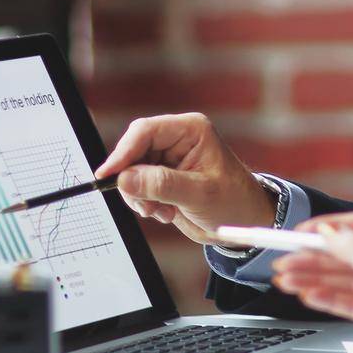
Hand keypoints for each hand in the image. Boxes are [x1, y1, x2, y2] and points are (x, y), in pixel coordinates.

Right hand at [94, 113, 274, 245]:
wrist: (243, 221)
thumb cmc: (234, 200)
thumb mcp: (200, 193)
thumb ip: (162, 184)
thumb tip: (127, 178)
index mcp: (191, 130)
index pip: (145, 131)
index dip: (123, 152)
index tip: (108, 174)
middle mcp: (176, 140)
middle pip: (133, 152)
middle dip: (134, 181)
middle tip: (145, 205)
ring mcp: (168, 160)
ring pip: (131, 172)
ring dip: (140, 197)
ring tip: (162, 211)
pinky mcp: (163, 178)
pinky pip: (138, 187)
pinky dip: (145, 204)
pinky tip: (166, 212)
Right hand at [271, 213, 352, 352]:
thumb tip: (331, 231)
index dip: (331, 228)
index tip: (304, 232)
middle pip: (347, 256)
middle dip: (314, 258)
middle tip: (285, 261)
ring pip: (344, 280)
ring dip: (315, 279)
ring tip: (287, 280)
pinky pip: (349, 302)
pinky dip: (328, 299)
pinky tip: (308, 295)